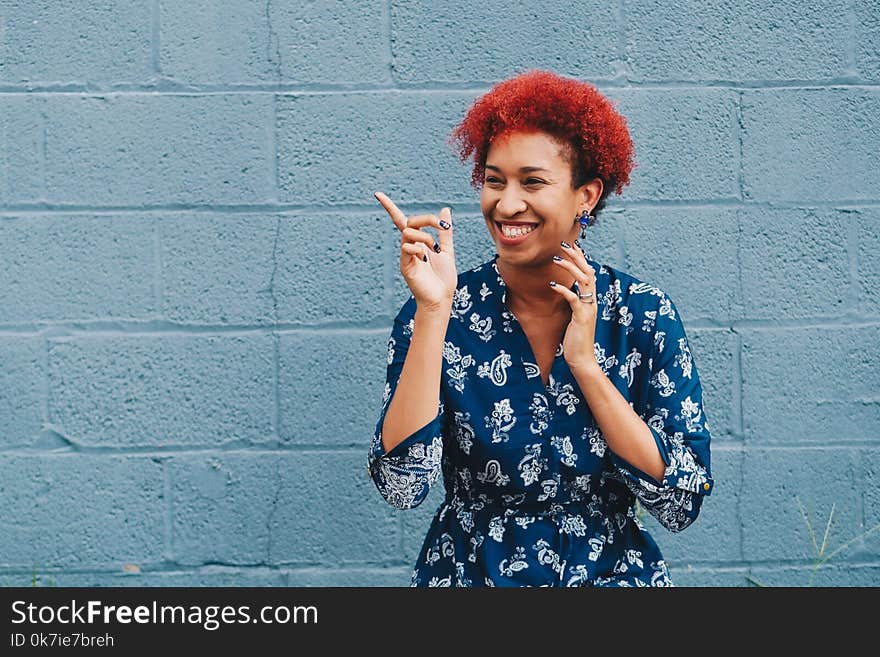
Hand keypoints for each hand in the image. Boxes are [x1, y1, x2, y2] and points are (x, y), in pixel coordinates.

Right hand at [374, 191, 456, 310]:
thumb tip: (445, 210)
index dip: (389, 207)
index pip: (401, 221)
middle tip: (441, 226)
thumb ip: (445, 231)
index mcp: (418, 242)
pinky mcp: (405, 266)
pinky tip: (425, 259)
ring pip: (408, 233)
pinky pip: (407, 248)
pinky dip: (418, 249)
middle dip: (426, 219)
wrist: (442, 298)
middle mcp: (409, 247)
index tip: (377, 194)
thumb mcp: (447, 250)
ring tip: (434, 250)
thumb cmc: (444, 278)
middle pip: (409, 222)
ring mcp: (405, 256)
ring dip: (425, 237)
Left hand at [549, 241, 599, 371]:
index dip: (581, 258)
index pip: (588, 273)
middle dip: (576, 256)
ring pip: (583, 281)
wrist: (582, 359)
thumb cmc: (576, 339)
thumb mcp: (575, 317)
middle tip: (564, 244)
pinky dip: (564, 290)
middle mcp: (592, 302)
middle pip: (588, 272)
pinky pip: (574, 299)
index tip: (572, 245)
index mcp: (591, 300)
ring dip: (570, 268)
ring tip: (557, 258)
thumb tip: (566, 291)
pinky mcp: (582, 317)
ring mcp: (588, 309)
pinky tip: (553, 285)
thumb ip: (574, 303)